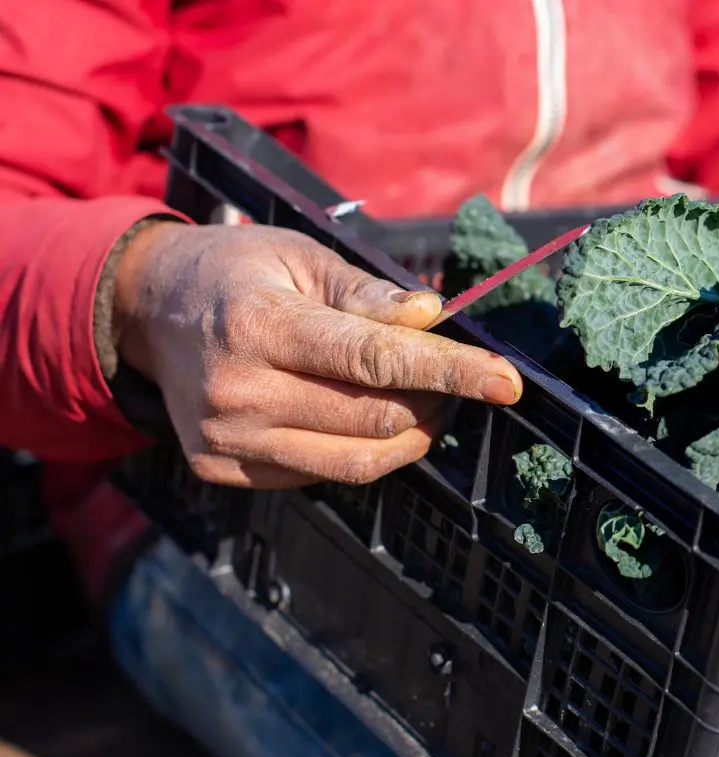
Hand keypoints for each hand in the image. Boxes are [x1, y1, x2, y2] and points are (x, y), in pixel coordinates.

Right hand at [112, 222, 521, 488]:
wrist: (148, 310)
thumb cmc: (239, 274)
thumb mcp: (302, 257)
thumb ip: (369, 295)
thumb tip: (433, 317)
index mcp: (258, 326)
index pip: (375, 360)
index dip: (450, 372)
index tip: (507, 382)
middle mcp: (239, 392)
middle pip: (377, 418)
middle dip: (436, 399)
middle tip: (455, 375)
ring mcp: (228, 441)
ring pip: (360, 461)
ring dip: (413, 433)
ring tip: (423, 398)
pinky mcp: (224, 471)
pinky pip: (326, 474)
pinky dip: (365, 448)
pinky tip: (364, 414)